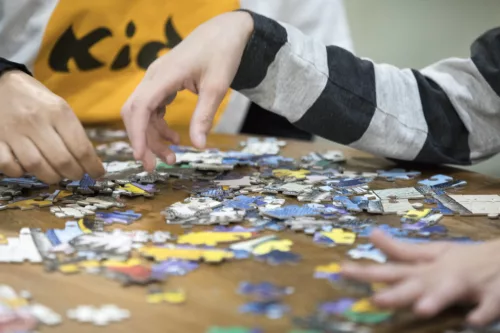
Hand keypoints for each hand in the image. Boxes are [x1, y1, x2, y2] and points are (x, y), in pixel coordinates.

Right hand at [0, 71, 103, 182]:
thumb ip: (73, 133)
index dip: (92, 166)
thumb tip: (88, 162)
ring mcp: (13, 131)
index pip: (81, 148)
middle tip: (76, 175)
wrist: (1, 84)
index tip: (98, 174)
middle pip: (61, 160)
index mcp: (58, 112)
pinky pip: (8, 165)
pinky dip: (20, 172)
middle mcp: (36, 121)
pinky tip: (27, 169)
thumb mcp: (60, 108)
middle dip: (74, 174)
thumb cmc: (37, 101)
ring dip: (51, 176)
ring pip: (36, 166)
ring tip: (56, 174)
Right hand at [121, 12, 253, 170]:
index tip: (141, 157)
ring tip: (171, 158)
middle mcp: (154, 77)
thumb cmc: (222, 54)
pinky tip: (174, 138)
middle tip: (153, 167)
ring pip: (143, 113)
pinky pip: (153, 108)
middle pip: (135, 113)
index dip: (138, 134)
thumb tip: (198, 147)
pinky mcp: (163, 83)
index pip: (140, 108)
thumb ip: (204, 116)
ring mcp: (157, 79)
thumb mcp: (217, 87)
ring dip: (153, 137)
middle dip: (142, 141)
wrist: (225, 31)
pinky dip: (160, 126)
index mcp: (164, 75)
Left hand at [341, 230, 499, 325]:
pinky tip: (473, 321)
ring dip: (437, 299)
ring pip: (450, 292)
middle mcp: (441, 276)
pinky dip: (481, 313)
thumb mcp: (432, 253)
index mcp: (425, 268)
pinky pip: (487, 307)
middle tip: (376, 298)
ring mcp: (467, 285)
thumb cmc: (463, 258)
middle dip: (397, 293)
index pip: (391, 270)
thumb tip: (372, 235)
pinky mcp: (492, 296)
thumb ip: (402, 250)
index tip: (341, 271)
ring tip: (422, 309)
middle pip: (415, 284)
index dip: (366, 272)